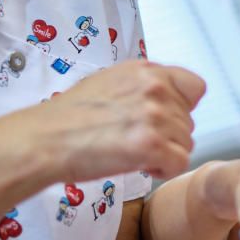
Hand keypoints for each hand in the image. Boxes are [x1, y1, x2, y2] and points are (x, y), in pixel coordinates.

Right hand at [3, 60, 205, 182]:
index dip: (183, 108)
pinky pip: (180, 163)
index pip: (194, 87)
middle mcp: (155, 87)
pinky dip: (163, 170)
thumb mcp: (109, 82)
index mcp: (146, 70)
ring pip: (186, 143)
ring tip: (134, 153)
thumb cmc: (68, 116)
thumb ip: (142, 87)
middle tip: (137, 142)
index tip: (164, 119)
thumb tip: (166, 100)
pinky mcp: (150, 144)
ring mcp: (154, 115)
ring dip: (165, 154)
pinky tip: (141, 166)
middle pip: (189, 121)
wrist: (44, 139)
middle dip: (169, 135)